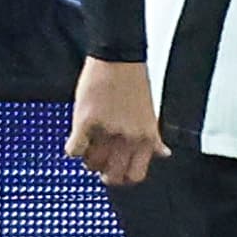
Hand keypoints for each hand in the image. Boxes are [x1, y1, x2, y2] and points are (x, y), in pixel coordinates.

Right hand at [67, 57, 164, 186]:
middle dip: (102, 172)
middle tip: (98, 161)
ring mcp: (107, 131)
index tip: (115, 172)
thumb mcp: (150, 113)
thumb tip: (164, 153)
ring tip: (89, 143)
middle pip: (111, 175)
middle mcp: (129, 138)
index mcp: (147, 138)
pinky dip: (73, 147)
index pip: (136, 175)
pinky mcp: (86, 121)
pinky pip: (74, 150)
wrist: (119, 59)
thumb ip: (154, 138)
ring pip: (90, 164)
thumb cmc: (134, 84)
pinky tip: (77, 136)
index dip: (123, 177)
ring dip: (87, 157)